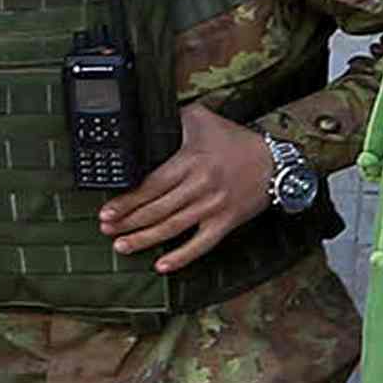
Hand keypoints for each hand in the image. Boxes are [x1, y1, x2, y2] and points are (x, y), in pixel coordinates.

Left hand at [102, 105, 274, 270]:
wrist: (276, 163)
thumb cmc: (237, 141)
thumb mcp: (202, 119)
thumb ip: (173, 117)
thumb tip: (146, 118)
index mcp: (191, 161)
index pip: (152, 185)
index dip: (128, 201)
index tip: (108, 211)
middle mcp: (201, 186)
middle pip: (157, 209)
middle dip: (128, 221)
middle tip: (106, 229)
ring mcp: (213, 207)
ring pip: (172, 228)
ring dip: (144, 239)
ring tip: (121, 246)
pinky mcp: (226, 223)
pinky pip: (201, 245)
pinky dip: (181, 257)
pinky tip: (161, 265)